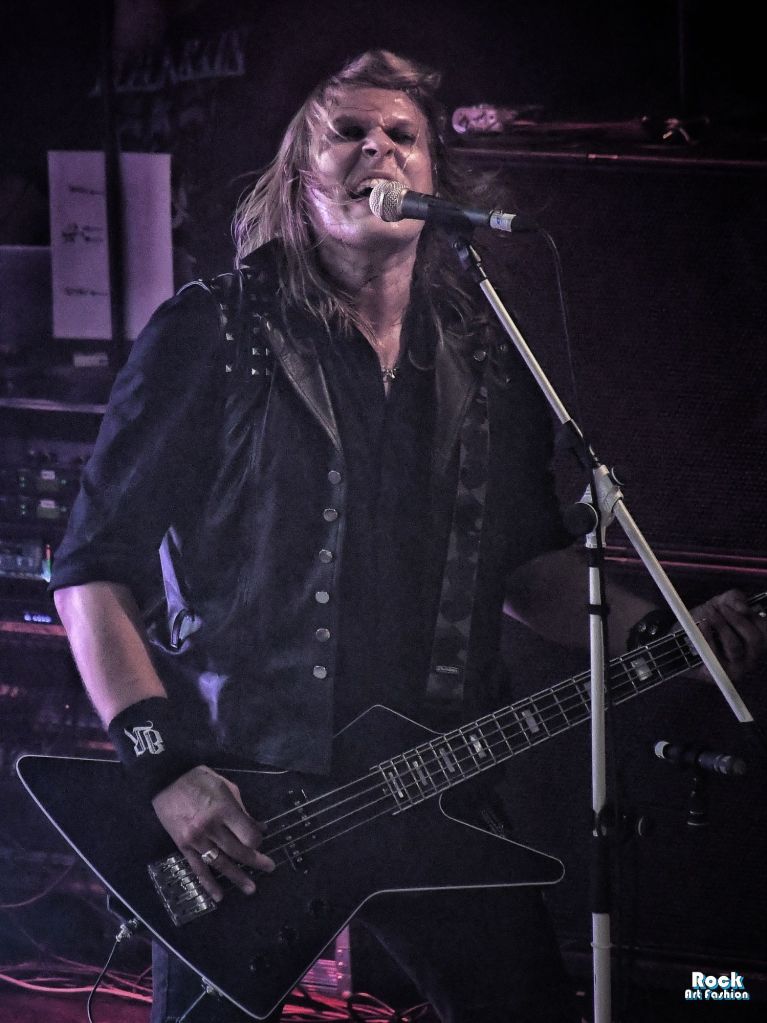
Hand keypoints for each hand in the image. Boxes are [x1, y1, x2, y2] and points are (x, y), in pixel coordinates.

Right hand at [151, 765, 274, 901]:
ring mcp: (196, 839)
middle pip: (237, 851)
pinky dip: (209, 884)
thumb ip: (242, 809)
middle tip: (269, 868)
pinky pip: (197, 868)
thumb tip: (259, 828)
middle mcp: (211, 827)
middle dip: (255, 862)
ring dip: (237, 877)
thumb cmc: (200, 779)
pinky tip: (219, 896)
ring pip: (220, 863)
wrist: (166, 780)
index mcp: (224, 809)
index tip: (260, 840)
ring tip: (251, 889)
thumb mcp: (226, 787)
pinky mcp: (183, 846)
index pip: (248, 835)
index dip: (257, 840)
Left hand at [684, 589, 766, 682]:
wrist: (678, 642)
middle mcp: (751, 657)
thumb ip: (733, 599)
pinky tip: (701, 626)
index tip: (734, 605)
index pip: (764, 629)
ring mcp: (737, 668)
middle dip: (735, 620)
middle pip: (754, 638)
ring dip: (721, 626)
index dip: (752, 615)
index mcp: (755, 640)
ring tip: (708, 615)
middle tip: (718, 609)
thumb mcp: (718, 605)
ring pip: (735, 646)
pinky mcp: (720, 675)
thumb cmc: (703, 623)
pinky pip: (716, 656)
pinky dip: (708, 637)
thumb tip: (742, 606)